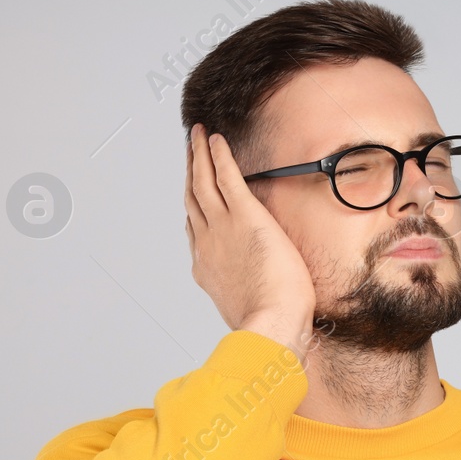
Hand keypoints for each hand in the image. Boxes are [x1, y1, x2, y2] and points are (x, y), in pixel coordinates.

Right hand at [184, 123, 317, 360]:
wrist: (272, 323)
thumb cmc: (270, 323)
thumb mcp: (249, 309)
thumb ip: (246, 295)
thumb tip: (260, 298)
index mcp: (207, 267)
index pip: (196, 229)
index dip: (193, 207)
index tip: (192, 193)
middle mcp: (208, 243)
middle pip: (194, 199)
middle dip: (191, 172)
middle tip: (189, 152)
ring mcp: (222, 228)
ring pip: (204, 182)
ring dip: (199, 155)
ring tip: (197, 136)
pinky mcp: (246, 216)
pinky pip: (227, 177)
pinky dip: (218, 156)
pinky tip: (215, 140)